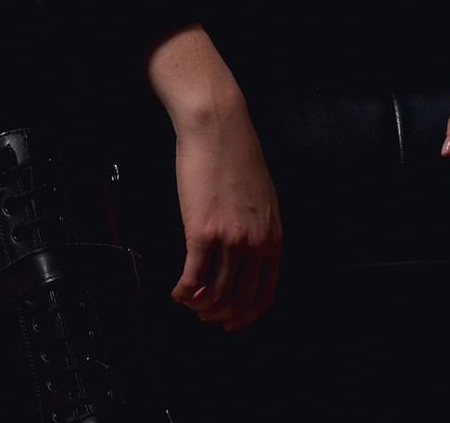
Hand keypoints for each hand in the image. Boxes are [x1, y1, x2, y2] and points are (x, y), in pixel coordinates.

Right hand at [168, 98, 283, 333]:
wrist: (218, 126)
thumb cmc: (236, 155)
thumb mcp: (263, 197)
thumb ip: (260, 229)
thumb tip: (249, 257)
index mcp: (274, 236)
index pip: (264, 295)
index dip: (245, 316)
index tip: (230, 322)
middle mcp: (256, 243)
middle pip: (239, 302)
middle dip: (218, 316)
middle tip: (202, 313)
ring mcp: (230, 240)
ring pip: (215, 296)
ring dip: (198, 306)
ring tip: (186, 299)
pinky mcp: (202, 232)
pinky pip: (192, 278)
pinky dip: (182, 292)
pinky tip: (176, 290)